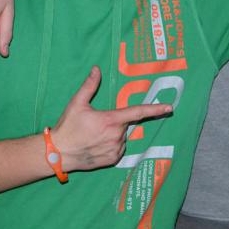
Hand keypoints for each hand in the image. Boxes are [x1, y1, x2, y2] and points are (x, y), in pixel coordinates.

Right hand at [52, 66, 172, 170]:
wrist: (59, 153)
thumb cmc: (68, 127)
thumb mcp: (77, 103)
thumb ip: (89, 86)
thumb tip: (96, 69)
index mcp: (111, 120)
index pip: (137, 112)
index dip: (155, 109)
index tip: (169, 107)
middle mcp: (117, 135)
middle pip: (124, 124)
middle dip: (115, 121)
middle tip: (96, 124)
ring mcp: (116, 149)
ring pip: (122, 136)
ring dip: (113, 134)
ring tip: (94, 136)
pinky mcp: (113, 159)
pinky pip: (118, 148)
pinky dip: (112, 145)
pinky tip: (97, 144)